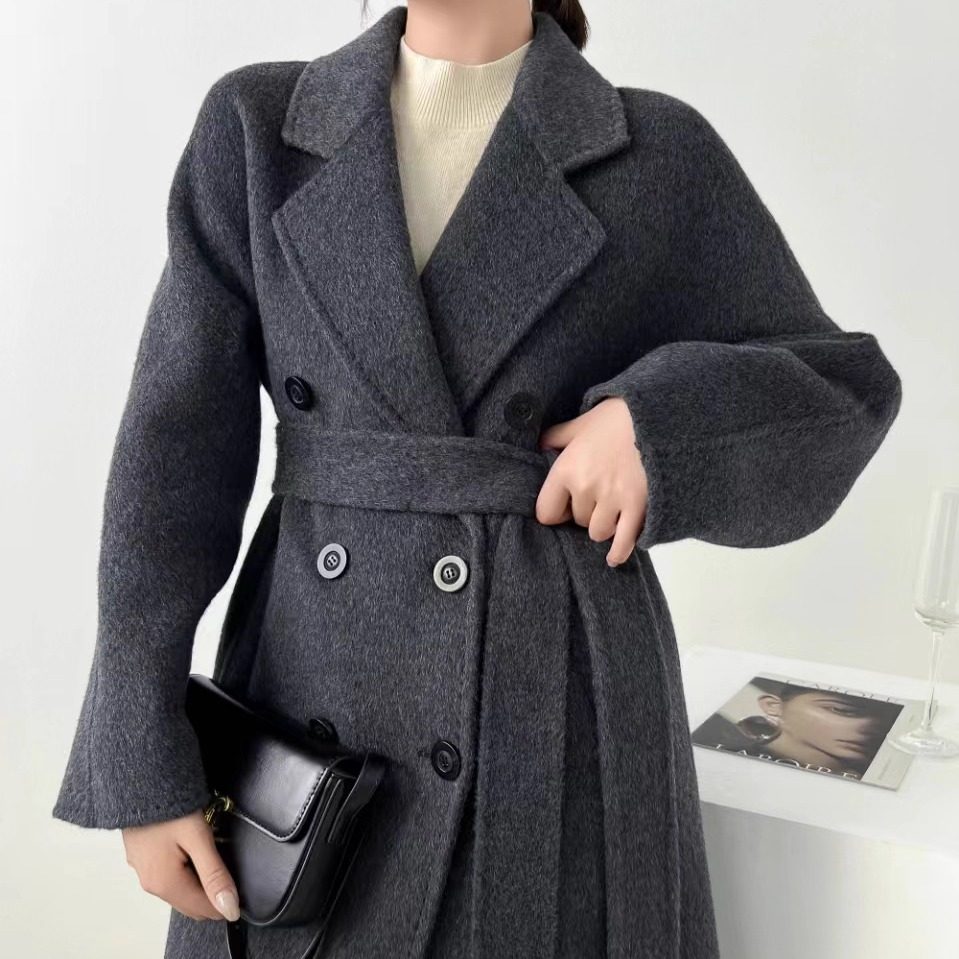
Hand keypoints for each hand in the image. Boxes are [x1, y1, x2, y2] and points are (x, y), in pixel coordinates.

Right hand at [122, 808, 240, 921]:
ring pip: (180, 891)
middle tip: (234, 874)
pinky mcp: (143, 857)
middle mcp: (151, 883)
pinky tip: (198, 854)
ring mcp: (144, 871)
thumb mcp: (198, 838)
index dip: (227, 904)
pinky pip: (170, 876)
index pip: (203, 910)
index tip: (245, 891)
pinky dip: (188, 873)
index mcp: (164, 884)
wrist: (140, 781)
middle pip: (191, 903)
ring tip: (218, 861)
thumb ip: (214, 875)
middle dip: (214, 896)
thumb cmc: (169, 805)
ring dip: (201, 885)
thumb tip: (230, 908)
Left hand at [535, 396, 648, 565]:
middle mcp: (586, 488)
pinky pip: (623, 541)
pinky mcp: (638, 506)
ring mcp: (613, 499)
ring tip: (613, 509)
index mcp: (566, 469)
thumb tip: (539, 446)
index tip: (566, 506)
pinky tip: (614, 558)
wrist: (660, 416)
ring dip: (604, 525)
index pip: (547, 513)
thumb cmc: (619, 418)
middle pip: (577, 521)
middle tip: (599, 496)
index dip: (556, 511)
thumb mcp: (582, 422)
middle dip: (586, 512)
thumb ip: (557, 437)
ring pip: (598, 532)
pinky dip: (618, 552)